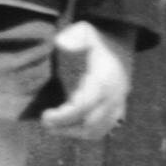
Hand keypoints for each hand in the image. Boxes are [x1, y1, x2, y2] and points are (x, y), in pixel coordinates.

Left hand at [41, 19, 133, 139]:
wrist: (119, 39)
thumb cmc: (96, 37)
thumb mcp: (83, 31)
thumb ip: (72, 38)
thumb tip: (61, 44)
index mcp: (104, 80)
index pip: (84, 107)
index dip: (64, 116)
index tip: (46, 116)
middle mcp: (114, 96)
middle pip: (90, 124)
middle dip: (65, 127)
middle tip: (45, 121)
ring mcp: (118, 103)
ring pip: (97, 131)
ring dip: (74, 133)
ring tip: (54, 127)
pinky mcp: (118, 108)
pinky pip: (104, 129)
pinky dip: (86, 133)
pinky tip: (70, 128)